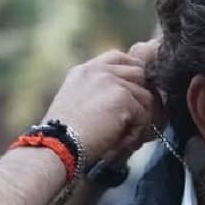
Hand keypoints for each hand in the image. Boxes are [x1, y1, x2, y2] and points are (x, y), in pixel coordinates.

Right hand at [41, 40, 160, 165]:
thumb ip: (101, 93)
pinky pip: (145, 115)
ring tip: (126, 137)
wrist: (58, 146)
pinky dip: (137, 132)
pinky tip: (122, 142)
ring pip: (146, 97)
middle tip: (139, 121)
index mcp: (84, 71)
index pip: (119, 57)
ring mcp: (110, 81)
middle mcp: (97, 71)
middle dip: (143, 97)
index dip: (134, 72)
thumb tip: (135, 96)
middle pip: (139, 73)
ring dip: (141, 119)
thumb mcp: (79, 105)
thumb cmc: (67, 137)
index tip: (138, 92)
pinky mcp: (122, 97)